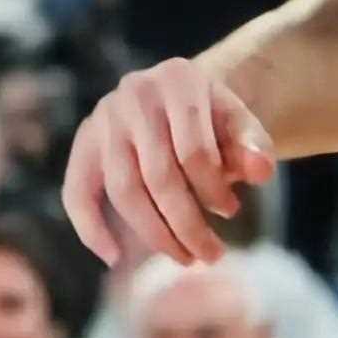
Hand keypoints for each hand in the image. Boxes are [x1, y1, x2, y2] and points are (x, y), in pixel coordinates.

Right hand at [66, 55, 275, 271]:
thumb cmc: (214, 120)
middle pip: (158, 176)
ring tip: (184, 257)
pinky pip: (77, 189)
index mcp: (178, 80)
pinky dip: (90, 227)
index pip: (194, 152)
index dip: (214, 191)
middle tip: (210, 255)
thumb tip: (260, 171)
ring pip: (123, 189)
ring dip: (153, 234)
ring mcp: (104, 117)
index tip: (231, 211)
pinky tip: (114, 257)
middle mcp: (134, 92)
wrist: (180, 97)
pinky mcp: (85, 141)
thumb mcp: (241, 124)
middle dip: (186, 225)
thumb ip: (254, 145)